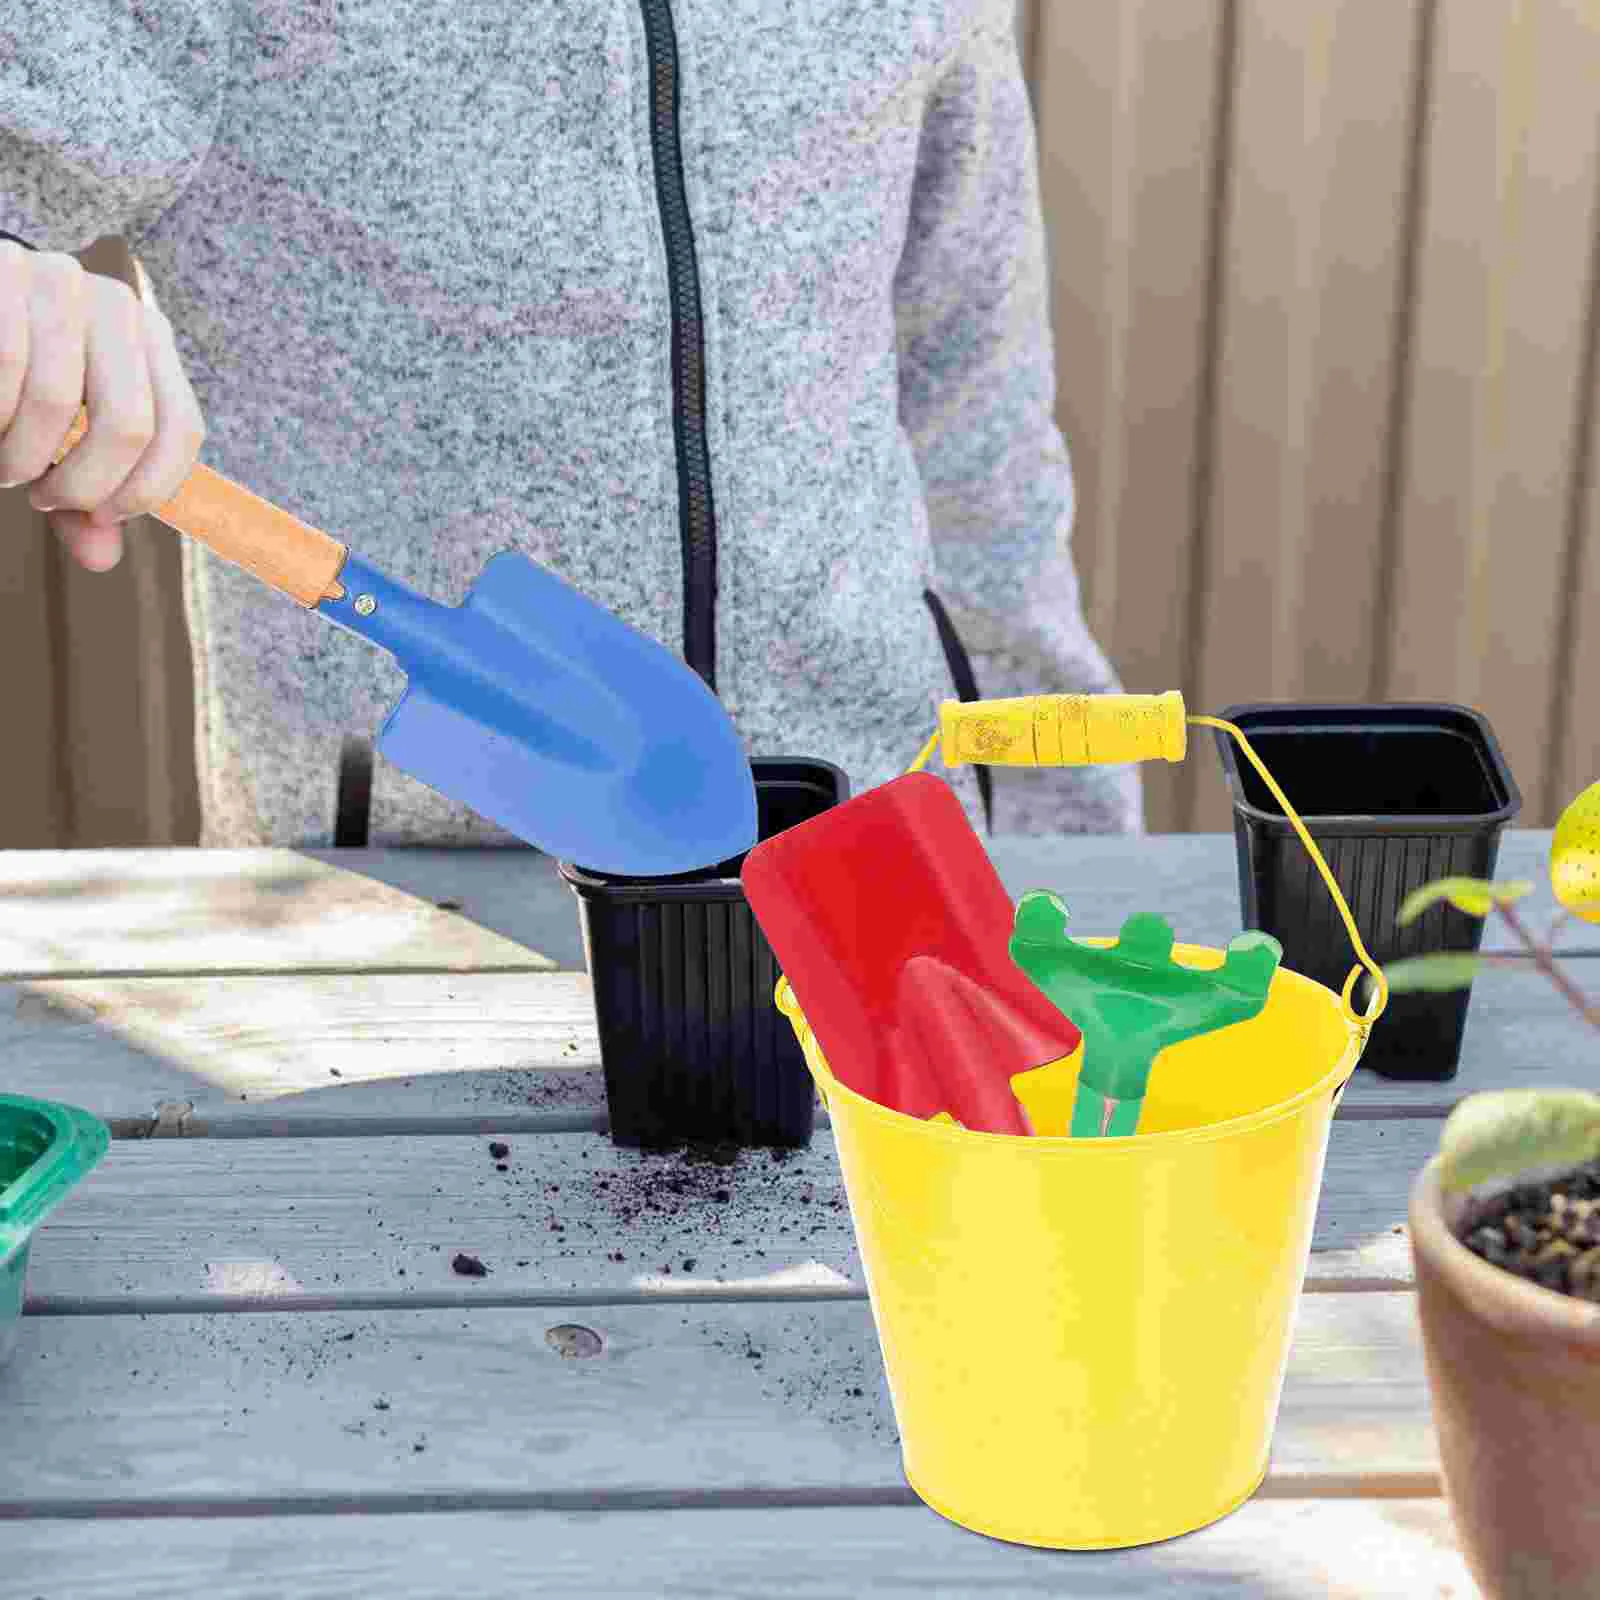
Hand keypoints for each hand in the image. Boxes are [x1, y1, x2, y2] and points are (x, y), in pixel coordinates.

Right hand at [0, 241, 203, 570]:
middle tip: (40, 495)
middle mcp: (119, 306)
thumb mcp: (60, 436)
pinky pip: (4, 366)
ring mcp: (62, 281)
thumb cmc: (16, 382)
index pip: (183, 429)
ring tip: (4, 461)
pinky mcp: (5, 271)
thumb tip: (101, 557)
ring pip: (56, 401)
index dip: (147, 488)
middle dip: (81, 484)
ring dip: (20, 455)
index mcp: (151, 341)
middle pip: (129, 425)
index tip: (103, 515)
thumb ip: (84, 495)